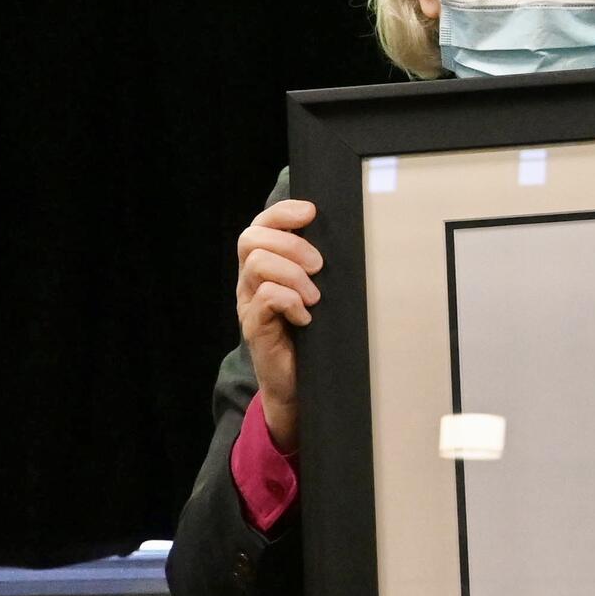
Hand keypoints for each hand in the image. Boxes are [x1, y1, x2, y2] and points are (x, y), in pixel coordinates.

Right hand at [234, 198, 320, 450]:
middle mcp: (249, 281)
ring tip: (314, 296)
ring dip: (292, 274)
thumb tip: (345, 236)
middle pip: (251, 239)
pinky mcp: (254, 328)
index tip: (311, 212)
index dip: (282, 212)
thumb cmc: (312, 333)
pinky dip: (290, 302)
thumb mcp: (316, 292)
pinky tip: (306, 317)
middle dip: (289, 243)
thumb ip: (316, 267)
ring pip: (257, 265)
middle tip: (318, 265)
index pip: (260, 225)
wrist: (299, 384)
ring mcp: (249, 304)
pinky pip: (265, 299)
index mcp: (264, 266)